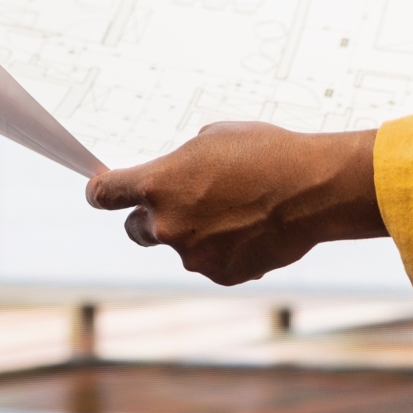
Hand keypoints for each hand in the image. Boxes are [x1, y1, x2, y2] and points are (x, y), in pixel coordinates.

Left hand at [85, 122, 384, 284]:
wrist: (311, 190)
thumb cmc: (265, 154)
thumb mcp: (212, 138)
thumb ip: (181, 162)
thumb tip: (175, 175)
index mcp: (158, 185)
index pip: (105, 194)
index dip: (101, 192)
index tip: (100, 193)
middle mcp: (167, 225)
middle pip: (135, 228)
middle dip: (150, 216)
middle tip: (178, 202)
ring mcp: (194, 254)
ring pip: (178, 246)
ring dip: (192, 232)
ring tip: (231, 210)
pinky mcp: (221, 274)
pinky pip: (209, 261)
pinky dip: (220, 249)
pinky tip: (248, 228)